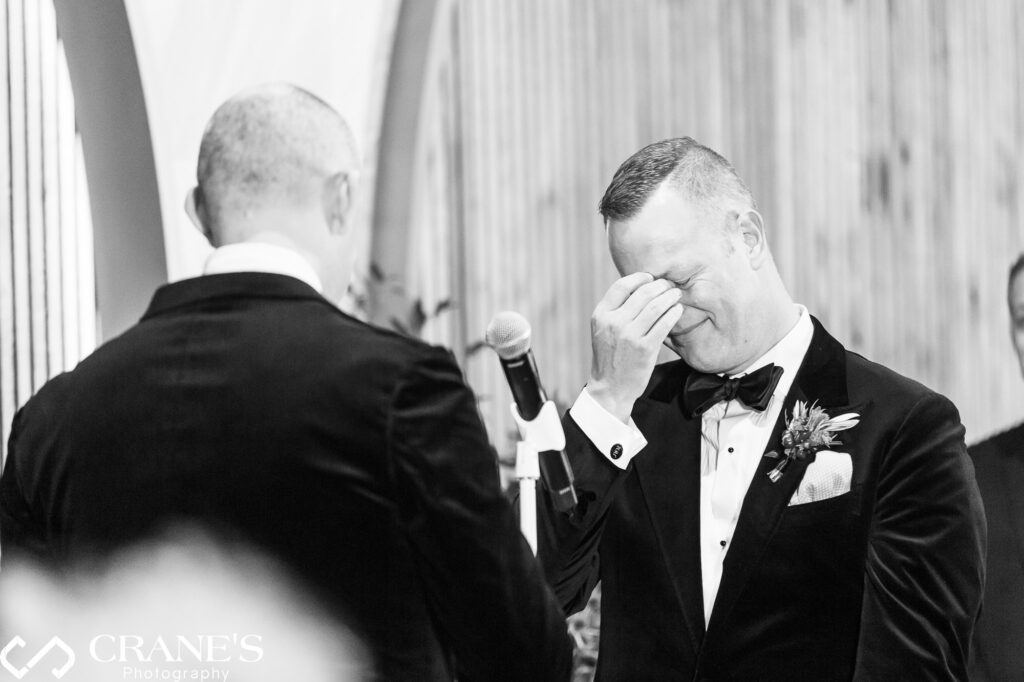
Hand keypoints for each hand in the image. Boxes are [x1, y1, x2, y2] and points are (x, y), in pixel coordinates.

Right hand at [587, 273, 682, 421]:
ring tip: (676, 295)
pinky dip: (674, 313)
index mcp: (601, 315)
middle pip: (642, 293)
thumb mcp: (603, 330)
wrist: (610, 388)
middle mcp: (614, 323)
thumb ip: (615, 310)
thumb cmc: (610, 356)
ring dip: (670, 296)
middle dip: (660, 285)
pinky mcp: (645, 348)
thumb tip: (639, 288)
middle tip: (669, 285)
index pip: (621, 286)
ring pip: (656, 306)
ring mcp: (629, 335)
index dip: (639, 278)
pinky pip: (664, 323)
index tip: (650, 278)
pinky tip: (678, 310)